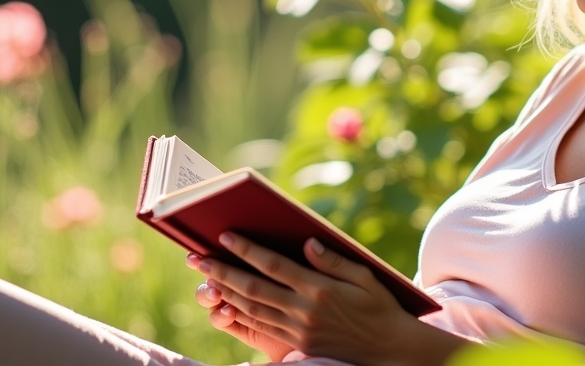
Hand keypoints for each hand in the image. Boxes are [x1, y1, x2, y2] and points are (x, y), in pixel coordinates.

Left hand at [192, 232, 420, 364]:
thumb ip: (334, 260)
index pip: (274, 266)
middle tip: (195, 257)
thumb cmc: (379, 306)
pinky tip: (225, 303)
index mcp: (320, 290)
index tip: (225, 236)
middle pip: (253, 288)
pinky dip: (239, 314)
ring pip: (251, 309)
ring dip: (224, 291)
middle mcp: (304, 311)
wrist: (389, 349)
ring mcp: (297, 331)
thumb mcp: (366, 277)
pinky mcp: (296, 345)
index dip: (247, 250)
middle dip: (221, 271)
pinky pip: (261, 327)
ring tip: (203, 276)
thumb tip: (307, 242)